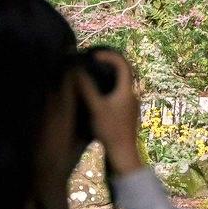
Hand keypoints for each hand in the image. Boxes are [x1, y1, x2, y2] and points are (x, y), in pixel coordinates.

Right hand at [75, 49, 143, 176]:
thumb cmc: (111, 130)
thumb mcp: (96, 107)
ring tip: (91, 73)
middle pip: (123, 72)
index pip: (122, 64)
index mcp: (127, 90)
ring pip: (121, 83)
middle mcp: (132, 94)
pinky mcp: (126, 113)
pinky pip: (118, 93)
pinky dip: (107, 87)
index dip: (109, 56)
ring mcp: (130, 104)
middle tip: (92, 60)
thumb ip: (86, 88)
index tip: (94, 55)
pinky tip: (95, 93)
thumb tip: (75, 70)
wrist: (122, 153)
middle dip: (108, 64)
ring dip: (108, 75)